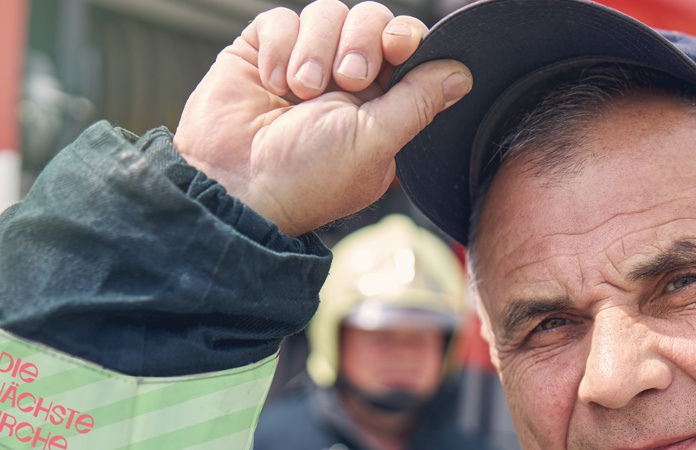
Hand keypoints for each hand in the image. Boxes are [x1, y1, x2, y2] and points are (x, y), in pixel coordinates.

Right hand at [174, 0, 471, 235]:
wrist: (234, 187)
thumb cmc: (306, 179)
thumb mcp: (375, 143)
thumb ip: (418, 102)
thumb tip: (461, 74)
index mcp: (380, 107)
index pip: (405, 47)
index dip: (404, 37)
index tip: (397, 48)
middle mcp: (343, 83)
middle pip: (370, 19)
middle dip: (361, 41)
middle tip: (346, 81)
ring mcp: (302, 65)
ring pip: (327, 13)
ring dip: (316, 48)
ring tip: (301, 91)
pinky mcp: (262, 54)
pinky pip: (282, 20)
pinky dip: (280, 46)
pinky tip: (272, 83)